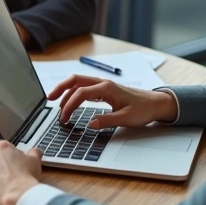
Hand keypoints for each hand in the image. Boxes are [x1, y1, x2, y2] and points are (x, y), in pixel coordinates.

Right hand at [47, 75, 178, 128]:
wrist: (156, 103)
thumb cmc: (143, 110)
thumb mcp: (126, 119)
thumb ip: (107, 121)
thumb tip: (90, 124)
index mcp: (106, 89)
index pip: (80, 93)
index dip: (69, 106)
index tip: (64, 118)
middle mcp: (103, 84)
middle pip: (75, 80)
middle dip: (60, 88)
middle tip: (49, 99)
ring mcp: (103, 85)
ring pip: (78, 82)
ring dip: (66, 91)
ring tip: (58, 104)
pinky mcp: (104, 89)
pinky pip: (85, 87)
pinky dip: (74, 92)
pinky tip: (71, 101)